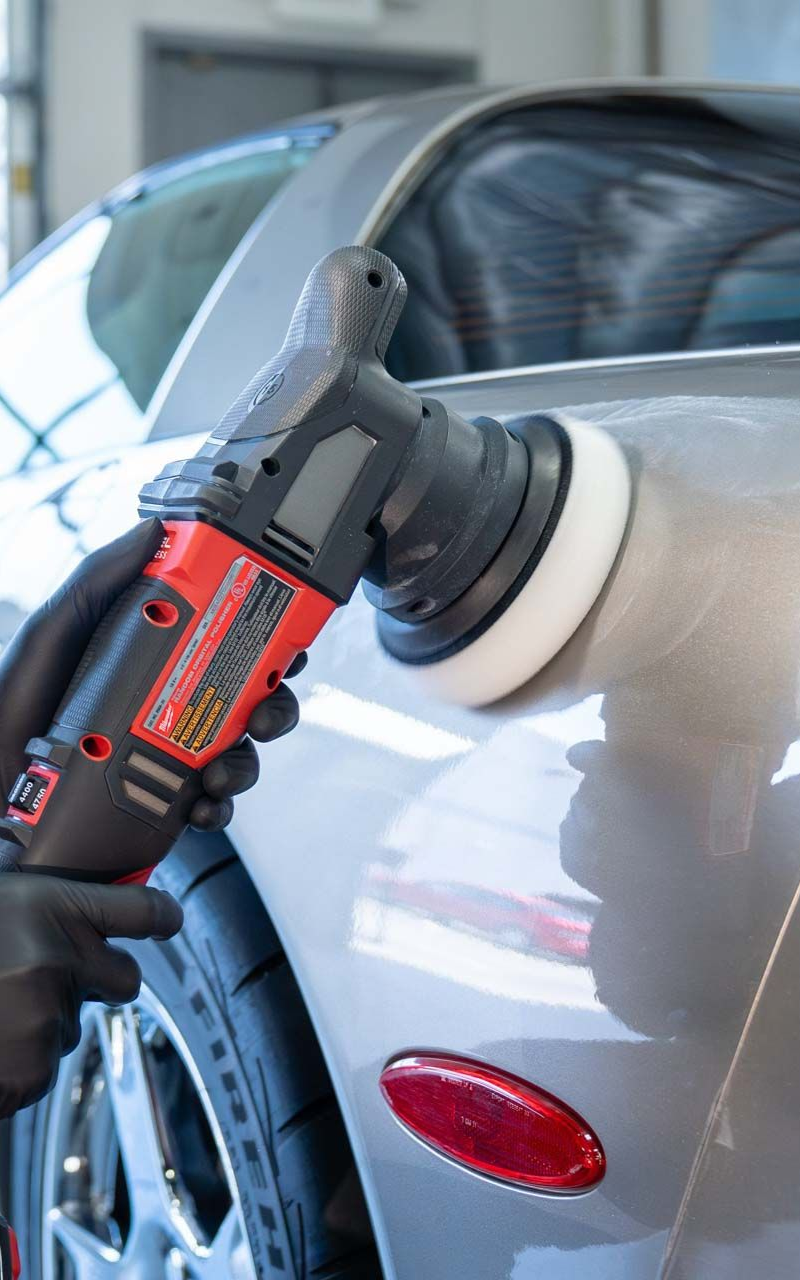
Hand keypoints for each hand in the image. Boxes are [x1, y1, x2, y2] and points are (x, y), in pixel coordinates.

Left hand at [0, 520, 303, 842]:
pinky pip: (213, 809)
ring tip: (221, 773)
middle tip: (263, 714)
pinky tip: (202, 808)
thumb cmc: (8, 715)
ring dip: (248, 764)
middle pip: (251, 700)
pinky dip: (220, 811)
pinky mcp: (164, 806)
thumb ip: (98, 584)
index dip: (268, 638)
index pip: (227, 642)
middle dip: (275, 707)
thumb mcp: (51, 637)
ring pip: (241, 756)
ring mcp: (171, 758)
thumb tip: (150, 532)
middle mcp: (171, 707)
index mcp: (155, 661)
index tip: (288, 640)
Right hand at [0, 874, 182, 1116]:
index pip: (143, 910)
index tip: (166, 921)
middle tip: (54, 977)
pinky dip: (18, 1063)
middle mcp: (62, 960)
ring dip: (44, 1022)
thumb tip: (27, 861)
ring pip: (73, 1026)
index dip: (161, 916)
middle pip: (126, 977)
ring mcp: (49, 1018)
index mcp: (52, 907)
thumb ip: (16, 883)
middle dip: (102, 979)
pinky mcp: (31, 1069)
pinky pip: (42, 1068)